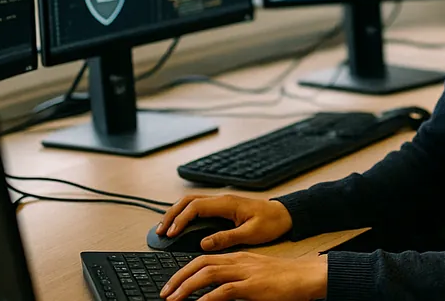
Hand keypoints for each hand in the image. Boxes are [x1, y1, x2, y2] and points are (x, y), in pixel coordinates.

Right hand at [156, 194, 292, 250]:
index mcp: (227, 203)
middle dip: (171, 214)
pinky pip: (198, 207)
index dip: (180, 219)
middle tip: (160, 231)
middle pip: (188, 201)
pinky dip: (185, 214)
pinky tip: (180, 225)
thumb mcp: (250, 234)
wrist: (285, 214)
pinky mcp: (222, 207)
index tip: (170, 233)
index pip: (195, 207)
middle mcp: (222, 200)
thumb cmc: (271, 223)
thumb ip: (227, 238)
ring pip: (191, 202)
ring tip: (164, 228)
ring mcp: (221, 202)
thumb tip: (204, 243)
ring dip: (176, 213)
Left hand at [160, 252, 325, 300]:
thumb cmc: (286, 278)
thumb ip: (237, 280)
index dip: (184, 270)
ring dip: (186, 287)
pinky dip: (207, 299)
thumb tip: (216, 293)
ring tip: (173, 299)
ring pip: (208, 274)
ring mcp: (246, 272)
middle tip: (165, 293)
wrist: (308, 275)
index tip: (172, 284)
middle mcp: (239, 261)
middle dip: (178, 278)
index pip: (204, 259)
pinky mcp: (254, 286)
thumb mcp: (257, 275)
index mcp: (239, 257)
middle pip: (200, 263)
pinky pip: (225, 291)